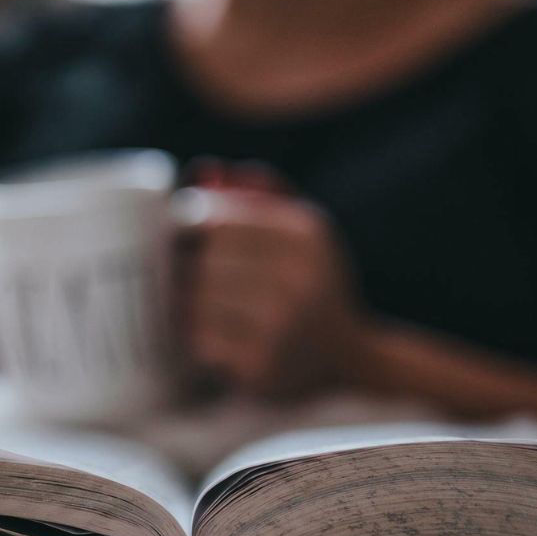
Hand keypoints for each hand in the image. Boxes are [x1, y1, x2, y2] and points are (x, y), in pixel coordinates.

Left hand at [174, 163, 362, 395]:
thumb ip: (256, 195)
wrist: (348, 360)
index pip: (214, 218)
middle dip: (191, 268)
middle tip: (194, 279)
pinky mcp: (261, 364)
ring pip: (197, 299)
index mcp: (304, 233)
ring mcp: (280, 323)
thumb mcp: (301, 231)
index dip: (188, 227)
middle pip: (204, 258)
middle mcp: (297, 276)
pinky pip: (200, 338)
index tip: (189, 241)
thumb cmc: (311, 285)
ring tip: (208, 308)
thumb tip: (202, 171)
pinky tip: (217, 337)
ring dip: (191, 304)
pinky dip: (199, 337)